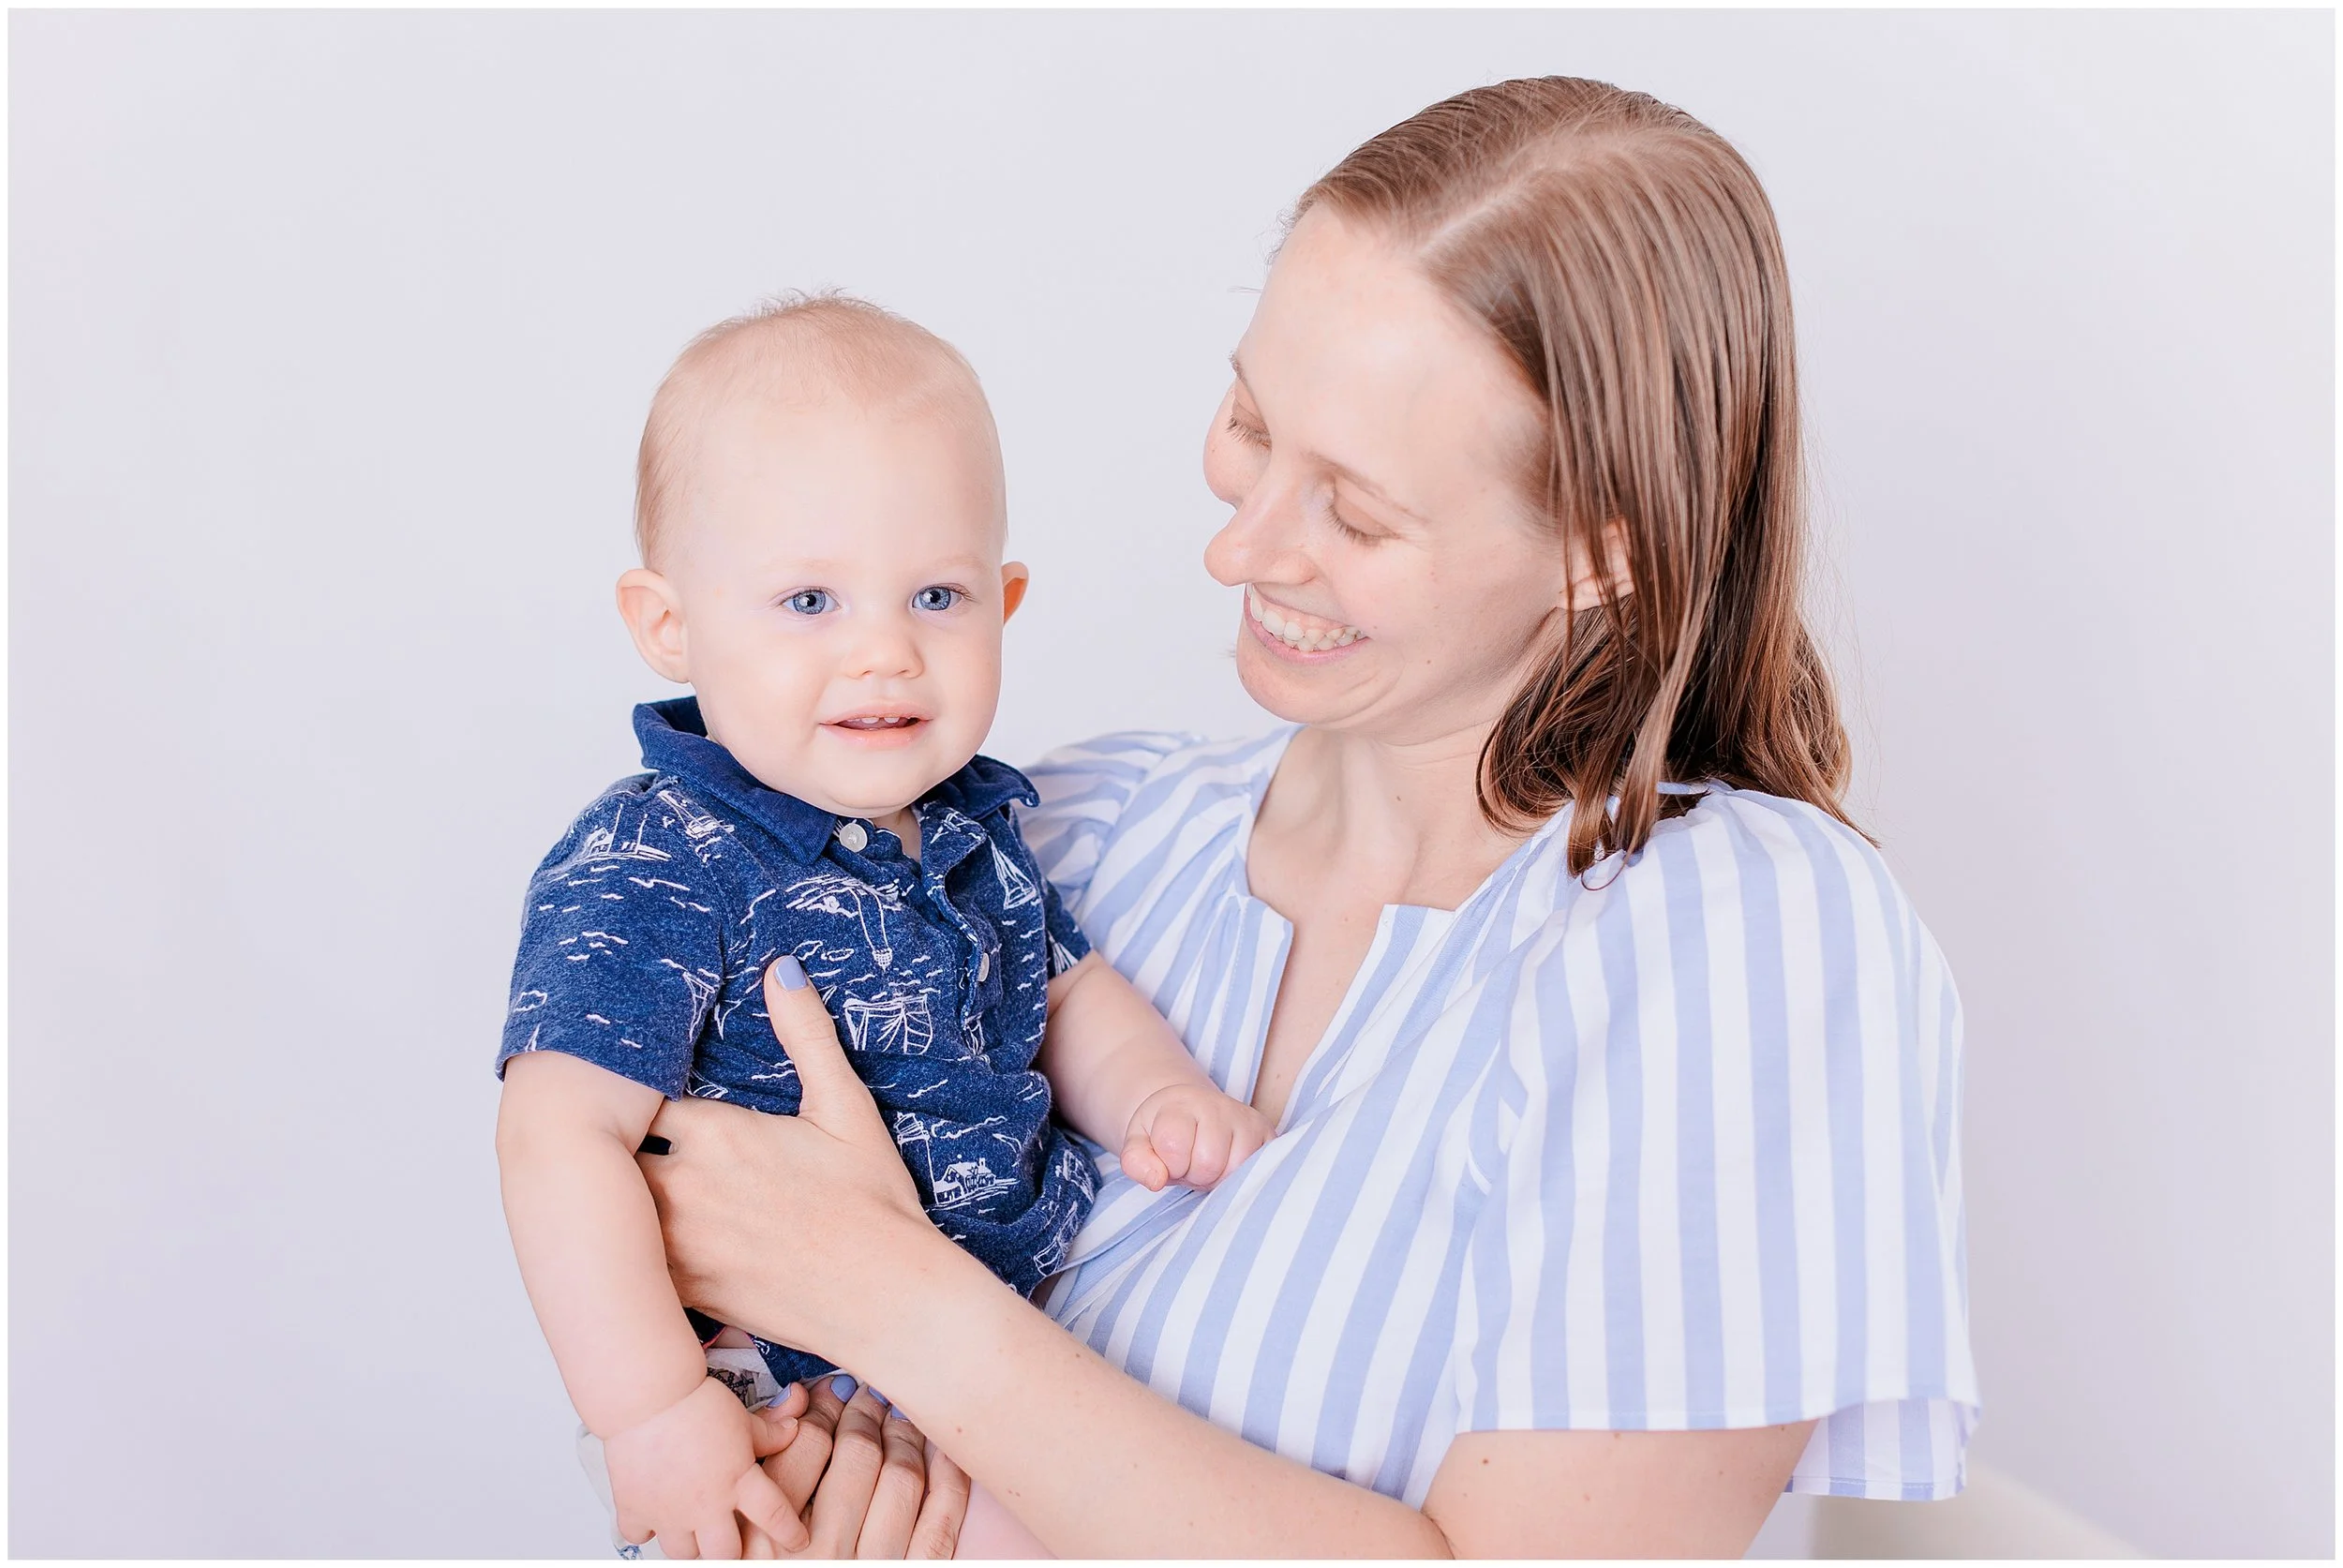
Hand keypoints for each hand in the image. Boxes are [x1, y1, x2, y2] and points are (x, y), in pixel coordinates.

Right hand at [603, 1375, 806, 1558]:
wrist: (648, 1395)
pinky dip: (645, 1528)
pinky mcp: (634, 1508)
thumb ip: (769, 1432)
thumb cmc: (695, 1401)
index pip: (775, 1517)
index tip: (797, 1540)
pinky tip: (652, 1514)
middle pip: (725, 1554)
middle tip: (730, 1540)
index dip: (790, 1533)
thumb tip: (793, 1430)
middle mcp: (705, 1505)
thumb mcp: (742, 1418)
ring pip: (682, 1553)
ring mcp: (668, 1512)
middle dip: (730, 1551)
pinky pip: (639, 1536)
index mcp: (738, 1481)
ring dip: (689, 1544)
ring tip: (691, 1527)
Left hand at [635, 958, 932, 1353]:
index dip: (627, 1086)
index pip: (637, 1093)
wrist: (885, 1298)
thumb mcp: (845, 1107)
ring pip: (607, 1206)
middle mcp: (684, 1185)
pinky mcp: (682, 1290)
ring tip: (598, 1178)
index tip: (625, 1080)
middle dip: (605, 1136)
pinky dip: (619, 1245)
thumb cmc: (873, 1203)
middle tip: (598, 1123)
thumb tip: (781, 969)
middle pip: (607, 1149)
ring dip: (605, 1190)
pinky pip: (623, 1263)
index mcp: (717, 1132)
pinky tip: (624, 1237)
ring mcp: (677, 1242)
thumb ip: (806, 1034)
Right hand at [738, 1375, 971, 1557]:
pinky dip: (949, 1475)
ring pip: (903, 1477)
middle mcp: (823, 1554)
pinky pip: (942, 1518)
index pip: (808, 1445)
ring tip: (899, 1417)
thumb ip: (768, 1471)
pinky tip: (943, 1449)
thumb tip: (802, 1399)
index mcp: (770, 1539)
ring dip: (905, 1437)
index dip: (824, 1408)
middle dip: (867, 1414)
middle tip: (869, 1395)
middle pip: (858, 1455)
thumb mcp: (747, 1541)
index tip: (831, 1393)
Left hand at [1120, 1081, 1274, 1191]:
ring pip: (1235, 1170)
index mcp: (1181, 1103)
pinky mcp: (1268, 1134)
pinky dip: (1239, 1177)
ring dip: (1217, 1179)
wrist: (1193, 1112)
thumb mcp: (1138, 1142)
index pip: (1174, 1147)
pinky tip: (1228, 1165)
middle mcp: (1218, 1105)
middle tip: (1191, 1163)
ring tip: (1209, 1164)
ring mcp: (1247, 1119)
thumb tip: (1157, 1180)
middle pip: (1208, 1163)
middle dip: (1194, 1174)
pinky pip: (1258, 1170)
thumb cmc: (1164, 1133)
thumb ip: (1136, 1162)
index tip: (1169, 1157)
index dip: (1168, 1164)